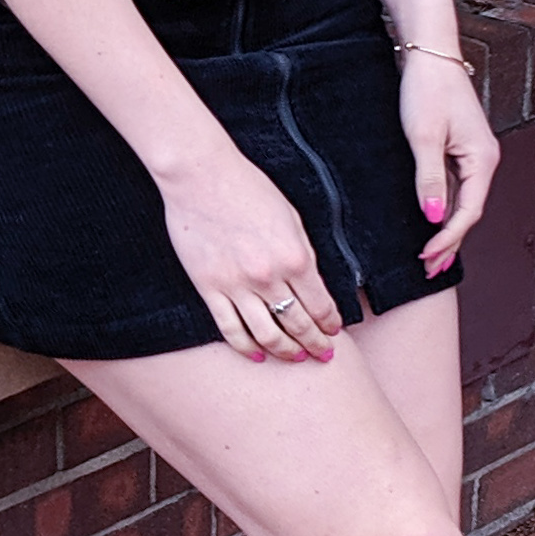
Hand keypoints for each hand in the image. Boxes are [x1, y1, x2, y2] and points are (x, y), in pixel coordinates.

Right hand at [156, 144, 344, 361]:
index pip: (320, 305)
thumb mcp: (291, 217)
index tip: (334, 332)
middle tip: (323, 356)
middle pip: (297, 324)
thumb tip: (314, 284)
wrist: (201, 176)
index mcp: (295, 257)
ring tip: (295, 358)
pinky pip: (230, 329)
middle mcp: (269, 277)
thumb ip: (303, 253)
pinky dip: (246, 347)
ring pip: (266, 334)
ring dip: (285, 352)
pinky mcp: (209, 288)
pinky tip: (256, 356)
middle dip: (314, 344)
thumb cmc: (248, 189)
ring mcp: (237, 285)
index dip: (330, 324)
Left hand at [400, 50, 499, 275]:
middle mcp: (484, 160)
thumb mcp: (423, 137)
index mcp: (483, 159)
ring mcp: (474, 155)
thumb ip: (429, 179)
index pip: (469, 212)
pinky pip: (456, 188)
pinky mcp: (461, 149)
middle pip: (469, 212)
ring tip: (429, 256)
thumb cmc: (427, 90)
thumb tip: (432, 218)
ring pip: (463, 202)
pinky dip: (445, 208)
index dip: (447, 239)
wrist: (430, 54)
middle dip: (450, 243)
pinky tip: (432, 222)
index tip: (426, 258)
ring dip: (447, 229)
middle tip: (429, 271)